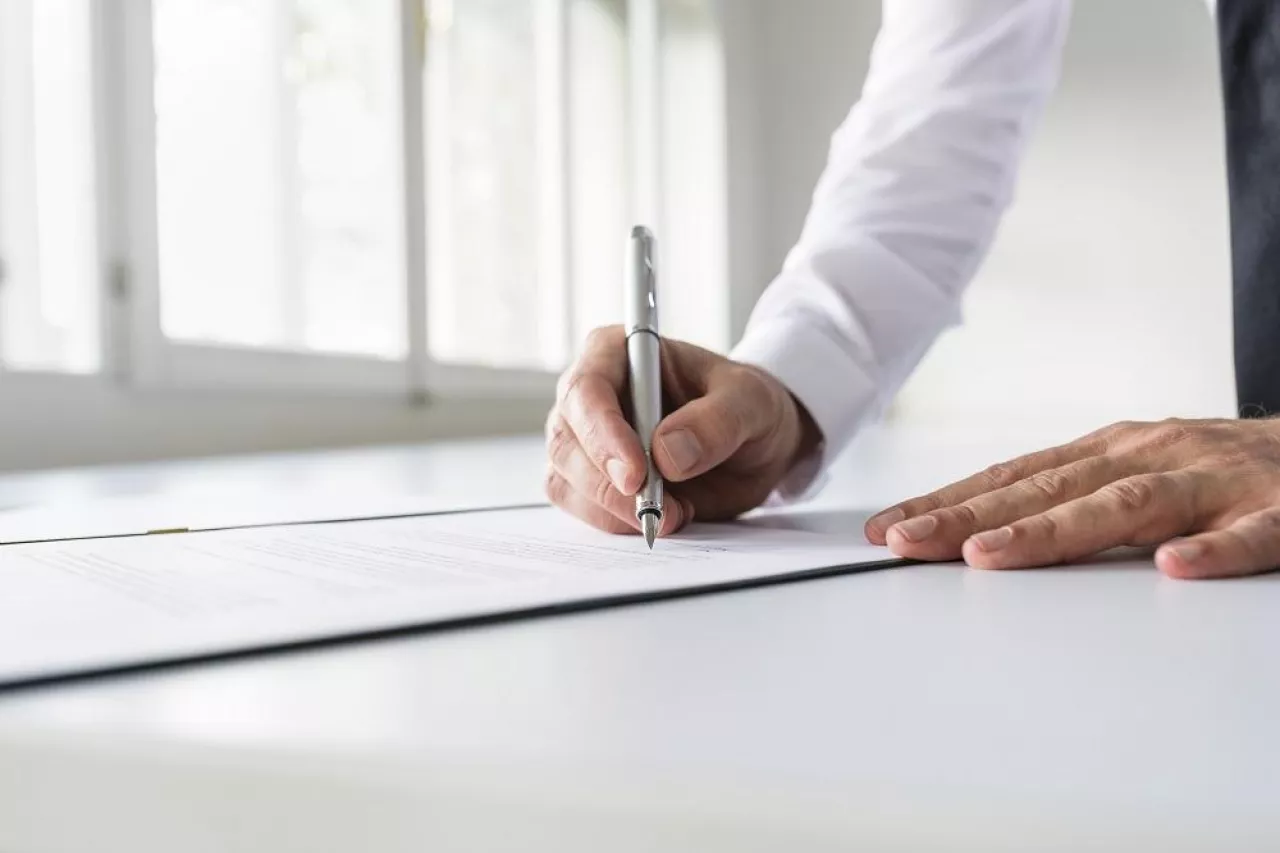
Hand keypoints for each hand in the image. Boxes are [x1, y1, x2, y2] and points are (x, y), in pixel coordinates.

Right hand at [545, 326, 819, 534]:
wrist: (752, 444)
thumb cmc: (746, 406)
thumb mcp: (751, 402)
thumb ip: (716, 421)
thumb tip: (667, 453)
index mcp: (617, 353)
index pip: (587, 390)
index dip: (603, 434)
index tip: (636, 474)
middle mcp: (589, 395)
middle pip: (566, 441)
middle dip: (607, 484)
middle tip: (659, 510)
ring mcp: (584, 440)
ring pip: (566, 480)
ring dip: (615, 510)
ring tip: (676, 512)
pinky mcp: (591, 480)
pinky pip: (583, 509)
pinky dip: (619, 523)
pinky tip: (664, 516)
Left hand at [865, 418, 1279, 578]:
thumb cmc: (1216, 471)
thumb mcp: (1133, 475)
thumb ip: (1069, 502)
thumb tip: (976, 535)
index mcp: (1109, 453)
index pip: (1011, 478)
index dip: (946, 503)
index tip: (885, 530)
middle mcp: (1149, 456)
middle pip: (1047, 489)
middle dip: (969, 517)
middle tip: (907, 543)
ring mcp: (1211, 481)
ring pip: (1128, 506)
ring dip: (1055, 530)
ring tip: (993, 555)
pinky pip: (1250, 533)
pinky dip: (1214, 549)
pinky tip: (1176, 567)